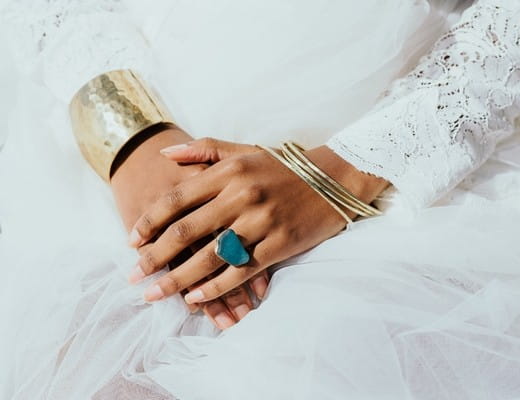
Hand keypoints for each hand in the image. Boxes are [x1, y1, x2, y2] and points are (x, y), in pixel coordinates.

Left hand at [128, 138, 388, 306]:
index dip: (150, 221)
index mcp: (229, 172)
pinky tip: (196, 298)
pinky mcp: (279, 244)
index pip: (177, 198)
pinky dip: (216, 288)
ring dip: (178, 280)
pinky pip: (241, 271)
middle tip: (134, 276)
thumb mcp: (244, 150)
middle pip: (186, 232)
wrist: (334, 178)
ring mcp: (261, 222)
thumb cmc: (284, 166)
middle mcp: (242, 196)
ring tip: (155, 295)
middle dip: (154, 257)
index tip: (132, 241)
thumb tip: (164, 153)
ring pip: (210, 257)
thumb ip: (203, 150)